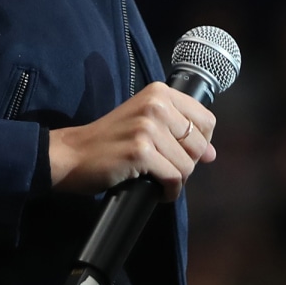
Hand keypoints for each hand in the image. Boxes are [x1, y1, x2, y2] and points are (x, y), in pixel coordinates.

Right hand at [48, 82, 216, 200]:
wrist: (73, 154)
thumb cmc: (109, 141)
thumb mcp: (145, 124)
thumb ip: (179, 132)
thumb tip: (212, 154)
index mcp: (159, 92)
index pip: (205, 119)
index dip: (200, 142)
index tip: (183, 152)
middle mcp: (156, 105)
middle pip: (198, 145)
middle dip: (186, 164)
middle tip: (164, 168)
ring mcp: (147, 127)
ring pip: (187, 165)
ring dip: (175, 180)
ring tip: (156, 178)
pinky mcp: (140, 152)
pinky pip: (173, 179)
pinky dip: (168, 192)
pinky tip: (156, 190)